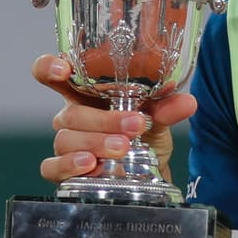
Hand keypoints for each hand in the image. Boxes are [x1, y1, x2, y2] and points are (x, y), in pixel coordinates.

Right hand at [31, 54, 197, 184]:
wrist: (149, 171)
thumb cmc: (143, 133)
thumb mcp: (158, 116)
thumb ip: (166, 107)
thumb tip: (187, 102)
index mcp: (84, 92)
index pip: (52, 73)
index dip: (49, 66)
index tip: (63, 68)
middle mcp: (70, 115)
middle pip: (71, 113)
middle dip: (103, 120)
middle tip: (134, 125)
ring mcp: (65, 143)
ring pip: (66, 140)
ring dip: (95, 143)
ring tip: (122, 149)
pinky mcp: (62, 169)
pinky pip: (53, 167)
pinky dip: (70, 166)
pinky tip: (90, 165)